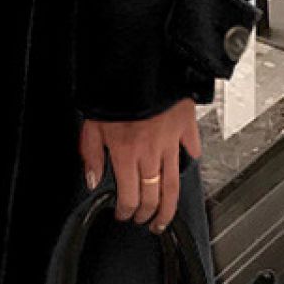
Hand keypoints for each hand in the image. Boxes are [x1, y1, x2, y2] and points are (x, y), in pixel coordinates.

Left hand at [78, 98, 201, 234]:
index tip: (124, 215)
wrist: (140, 61)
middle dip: (148, 215)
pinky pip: (192, 149)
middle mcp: (150, 152)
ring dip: (170, 206)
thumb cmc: (113, 89)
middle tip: (146, 222)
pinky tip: (186, 166)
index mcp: (125, 153)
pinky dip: (190, 160)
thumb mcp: (91, 123)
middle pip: (153, 196)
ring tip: (166, 217)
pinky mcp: (185, 126)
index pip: (129, 196)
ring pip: (174, 184)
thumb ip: (91, 154)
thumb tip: (92, 179)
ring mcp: (171, 141)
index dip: (127, 212)